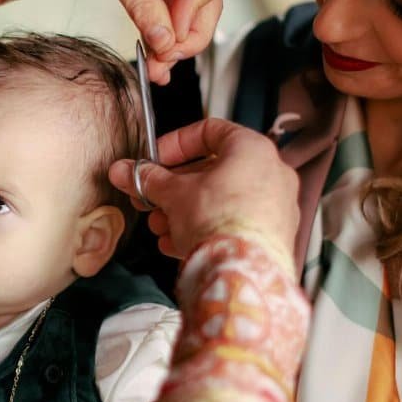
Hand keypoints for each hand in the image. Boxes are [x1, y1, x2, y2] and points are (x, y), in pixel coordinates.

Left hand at [33, 0, 230, 83]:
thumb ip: (141, 3)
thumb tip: (165, 40)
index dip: (196, 8)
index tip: (171, 30)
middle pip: (206, 2)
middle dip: (188, 34)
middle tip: (165, 57)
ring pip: (185, 16)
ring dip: (174, 44)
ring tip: (155, 68)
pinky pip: (164, 18)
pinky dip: (160, 40)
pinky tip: (154, 60)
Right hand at [109, 119, 299, 268]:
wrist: (242, 270)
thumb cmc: (219, 222)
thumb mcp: (173, 193)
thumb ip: (148, 179)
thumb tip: (126, 171)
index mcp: (252, 149)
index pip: (209, 131)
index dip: (175, 144)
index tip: (155, 160)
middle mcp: (271, 174)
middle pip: (213, 171)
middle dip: (174, 187)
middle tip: (150, 196)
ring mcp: (275, 207)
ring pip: (221, 201)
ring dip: (184, 212)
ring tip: (160, 226)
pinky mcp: (272, 237)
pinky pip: (233, 225)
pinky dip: (204, 229)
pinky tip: (177, 243)